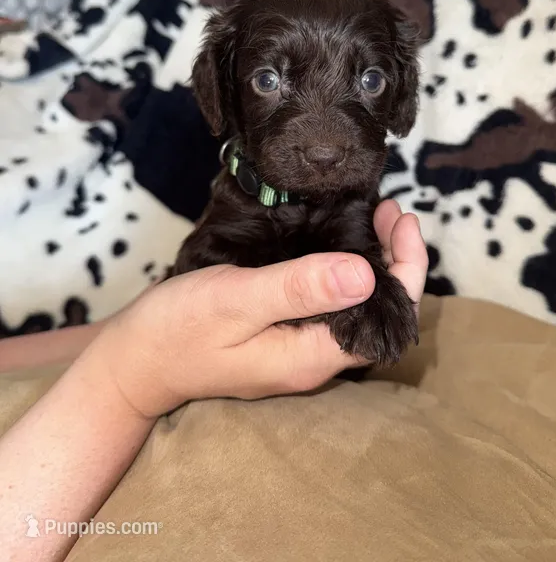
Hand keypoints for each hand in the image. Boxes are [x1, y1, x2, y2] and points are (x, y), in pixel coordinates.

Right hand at [100, 201, 426, 416]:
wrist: (134, 360)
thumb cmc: (178, 329)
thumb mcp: (236, 300)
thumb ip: (298, 289)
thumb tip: (365, 274)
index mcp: (310, 357)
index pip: (384, 320)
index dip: (405, 271)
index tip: (401, 220)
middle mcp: (312, 359)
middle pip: (376, 313)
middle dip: (394, 261)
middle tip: (388, 209)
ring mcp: (297, 349)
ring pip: (354, 307)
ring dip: (371, 262)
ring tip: (373, 216)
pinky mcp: (282, 336)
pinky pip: (328, 303)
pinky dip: (343, 269)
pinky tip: (336, 241)